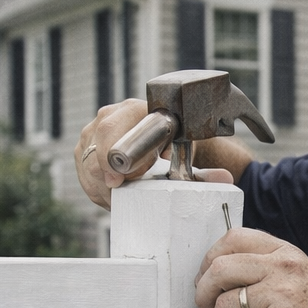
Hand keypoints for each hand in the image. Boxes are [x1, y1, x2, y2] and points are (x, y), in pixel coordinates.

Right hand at [76, 101, 247, 208]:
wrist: (168, 137)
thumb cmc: (180, 144)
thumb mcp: (191, 152)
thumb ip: (206, 167)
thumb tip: (225, 178)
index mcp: (136, 110)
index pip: (110, 130)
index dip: (110, 158)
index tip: (117, 181)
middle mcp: (111, 115)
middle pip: (93, 150)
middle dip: (104, 180)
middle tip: (120, 196)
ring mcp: (94, 130)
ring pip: (86, 166)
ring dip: (102, 188)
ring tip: (122, 198)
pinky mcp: (85, 147)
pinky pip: (83, 173)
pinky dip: (97, 189)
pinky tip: (114, 194)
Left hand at [194, 228, 307, 307]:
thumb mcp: (301, 282)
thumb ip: (267, 269)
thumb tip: (214, 270)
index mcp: (288, 255)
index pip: (233, 238)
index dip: (209, 260)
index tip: (206, 282)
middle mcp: (286, 270)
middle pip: (219, 270)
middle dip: (202, 297)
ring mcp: (283, 299)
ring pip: (223, 307)